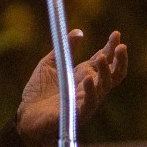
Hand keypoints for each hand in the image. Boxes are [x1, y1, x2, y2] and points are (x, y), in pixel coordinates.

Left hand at [17, 29, 127, 146]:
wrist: (25, 115)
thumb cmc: (38, 91)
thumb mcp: (49, 64)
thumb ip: (64, 49)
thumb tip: (78, 31)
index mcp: (84, 75)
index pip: (104, 60)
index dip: (112, 47)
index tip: (116, 33)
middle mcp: (89, 88)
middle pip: (113, 74)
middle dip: (120, 60)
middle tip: (121, 46)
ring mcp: (85, 101)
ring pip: (104, 87)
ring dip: (105, 72)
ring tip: (101, 56)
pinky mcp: (76, 114)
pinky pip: (89, 103)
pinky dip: (90, 91)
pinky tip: (88, 79)